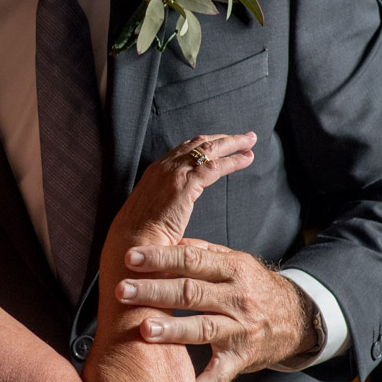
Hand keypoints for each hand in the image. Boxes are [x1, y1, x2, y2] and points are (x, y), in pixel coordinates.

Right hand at [106, 132, 255, 250]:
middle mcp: (163, 167)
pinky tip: (246, 159)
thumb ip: (167, 203)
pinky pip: (214, 167)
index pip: (184, 150)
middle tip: (245, 137)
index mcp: (155, 172)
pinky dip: (233, 161)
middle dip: (223, 139)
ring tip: (250, 141)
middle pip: (198, 144)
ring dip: (232, 144)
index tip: (223, 143)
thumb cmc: (141, 237)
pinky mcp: (183, 184)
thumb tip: (178, 211)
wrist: (131, 244)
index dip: (205, 145)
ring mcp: (172, 173)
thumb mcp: (153, 212)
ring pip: (208, 150)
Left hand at [117, 238, 314, 381]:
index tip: (130, 258)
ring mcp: (242, 330)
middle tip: (122, 291)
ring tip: (143, 329)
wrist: (298, 319)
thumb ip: (201, 252)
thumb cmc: (253, 285)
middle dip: (154, 291)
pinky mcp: (243, 358)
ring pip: (203, 328)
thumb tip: (167, 241)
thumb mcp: (234, 261)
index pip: (191, 260)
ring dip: (172, 330)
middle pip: (191, 292)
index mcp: (233, 269)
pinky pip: (221, 374)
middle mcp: (238, 298)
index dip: (160, 258)